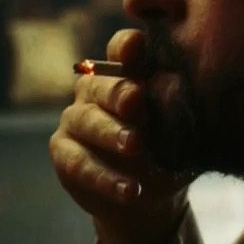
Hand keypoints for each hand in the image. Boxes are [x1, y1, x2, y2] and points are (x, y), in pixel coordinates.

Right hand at [50, 29, 190, 243]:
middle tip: (136, 99)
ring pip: (87, 122)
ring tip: (135, 147)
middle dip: (118, 92)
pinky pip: (80, 163)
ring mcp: (75, 120)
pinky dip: (106, 178)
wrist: (150, 199)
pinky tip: (129, 190)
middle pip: (101, 85)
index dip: (126, 47)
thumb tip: (173, 84)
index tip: (137, 44)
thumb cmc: (168, 152)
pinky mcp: (64, 153)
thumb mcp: (180, 131)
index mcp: (126, 74)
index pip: (122, 50)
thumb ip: (174, 108)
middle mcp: (95, 91)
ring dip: (111, 134)